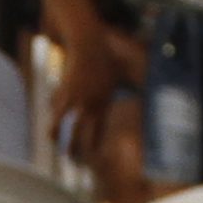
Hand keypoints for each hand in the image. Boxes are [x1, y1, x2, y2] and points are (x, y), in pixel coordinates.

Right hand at [48, 24, 129, 151]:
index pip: (97, 135)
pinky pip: (54, 105)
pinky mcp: (60, 89)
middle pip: (75, 136)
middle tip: (70, 158)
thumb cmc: (109, 59)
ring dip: (55, 134)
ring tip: (54, 141)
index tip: (94, 158)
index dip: (94, 149)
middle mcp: (86, 104)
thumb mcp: (123, 75)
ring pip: (58, 123)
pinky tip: (54, 117)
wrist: (88, 43)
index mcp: (102, 105)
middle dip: (72, 150)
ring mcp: (71, 98)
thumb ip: (135, 86)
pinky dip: (54, 111)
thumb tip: (148, 91)